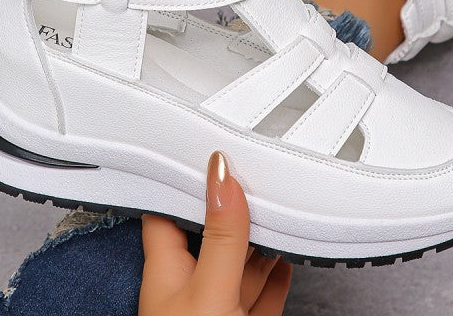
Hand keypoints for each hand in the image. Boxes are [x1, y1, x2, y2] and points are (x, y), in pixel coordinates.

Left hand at [139, 151, 292, 315]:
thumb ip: (221, 236)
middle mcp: (188, 290)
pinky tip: (285, 259)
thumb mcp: (209, 290)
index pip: (168, 212)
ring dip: (259, 239)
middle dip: (233, 206)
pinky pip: (261, 293)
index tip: (209, 153)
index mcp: (166, 274)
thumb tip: (222, 175)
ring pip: (239, 265)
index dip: (185, 181)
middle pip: (210, 235)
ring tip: (278, 206)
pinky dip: (275, 274)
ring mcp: (216, 309)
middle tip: (256, 172)